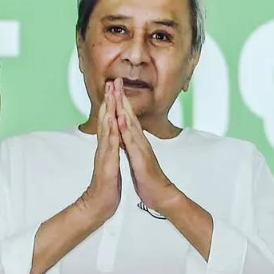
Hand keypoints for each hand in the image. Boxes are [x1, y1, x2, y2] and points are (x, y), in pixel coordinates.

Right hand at [77, 81, 121, 222]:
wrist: (100, 203)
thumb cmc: (106, 185)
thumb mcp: (110, 163)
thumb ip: (109, 150)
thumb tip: (111, 139)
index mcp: (107, 146)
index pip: (109, 121)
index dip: (111, 105)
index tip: (114, 89)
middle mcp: (104, 146)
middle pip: (105, 119)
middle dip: (108, 100)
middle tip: (111, 82)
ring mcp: (105, 153)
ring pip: (106, 128)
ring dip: (108, 111)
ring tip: (109, 95)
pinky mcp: (108, 162)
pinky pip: (110, 144)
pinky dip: (111, 131)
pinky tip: (112, 120)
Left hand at [113, 82, 182, 214]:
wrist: (160, 193)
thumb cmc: (148, 178)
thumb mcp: (137, 158)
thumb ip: (133, 145)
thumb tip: (126, 136)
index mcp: (137, 141)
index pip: (128, 118)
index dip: (120, 102)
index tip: (113, 88)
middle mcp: (140, 140)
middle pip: (129, 115)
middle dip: (121, 97)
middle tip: (115, 80)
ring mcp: (141, 147)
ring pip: (130, 124)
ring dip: (123, 108)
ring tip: (117, 93)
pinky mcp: (140, 157)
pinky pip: (131, 141)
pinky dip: (125, 129)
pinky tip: (120, 119)